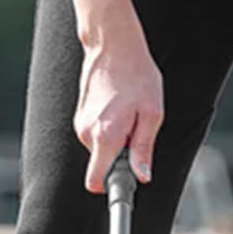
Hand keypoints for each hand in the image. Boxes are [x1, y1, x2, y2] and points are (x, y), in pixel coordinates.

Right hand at [74, 21, 162, 192]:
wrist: (113, 44)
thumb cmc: (136, 76)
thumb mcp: (152, 114)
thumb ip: (144, 149)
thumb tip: (142, 176)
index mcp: (106, 136)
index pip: (96, 182)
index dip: (112, 189)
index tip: (126, 187)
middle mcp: (87, 133)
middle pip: (102, 167)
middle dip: (121, 160)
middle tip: (137, 135)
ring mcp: (80, 124)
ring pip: (100, 151)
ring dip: (116, 143)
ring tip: (129, 117)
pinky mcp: (80, 117)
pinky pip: (96, 137)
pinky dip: (109, 132)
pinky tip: (119, 110)